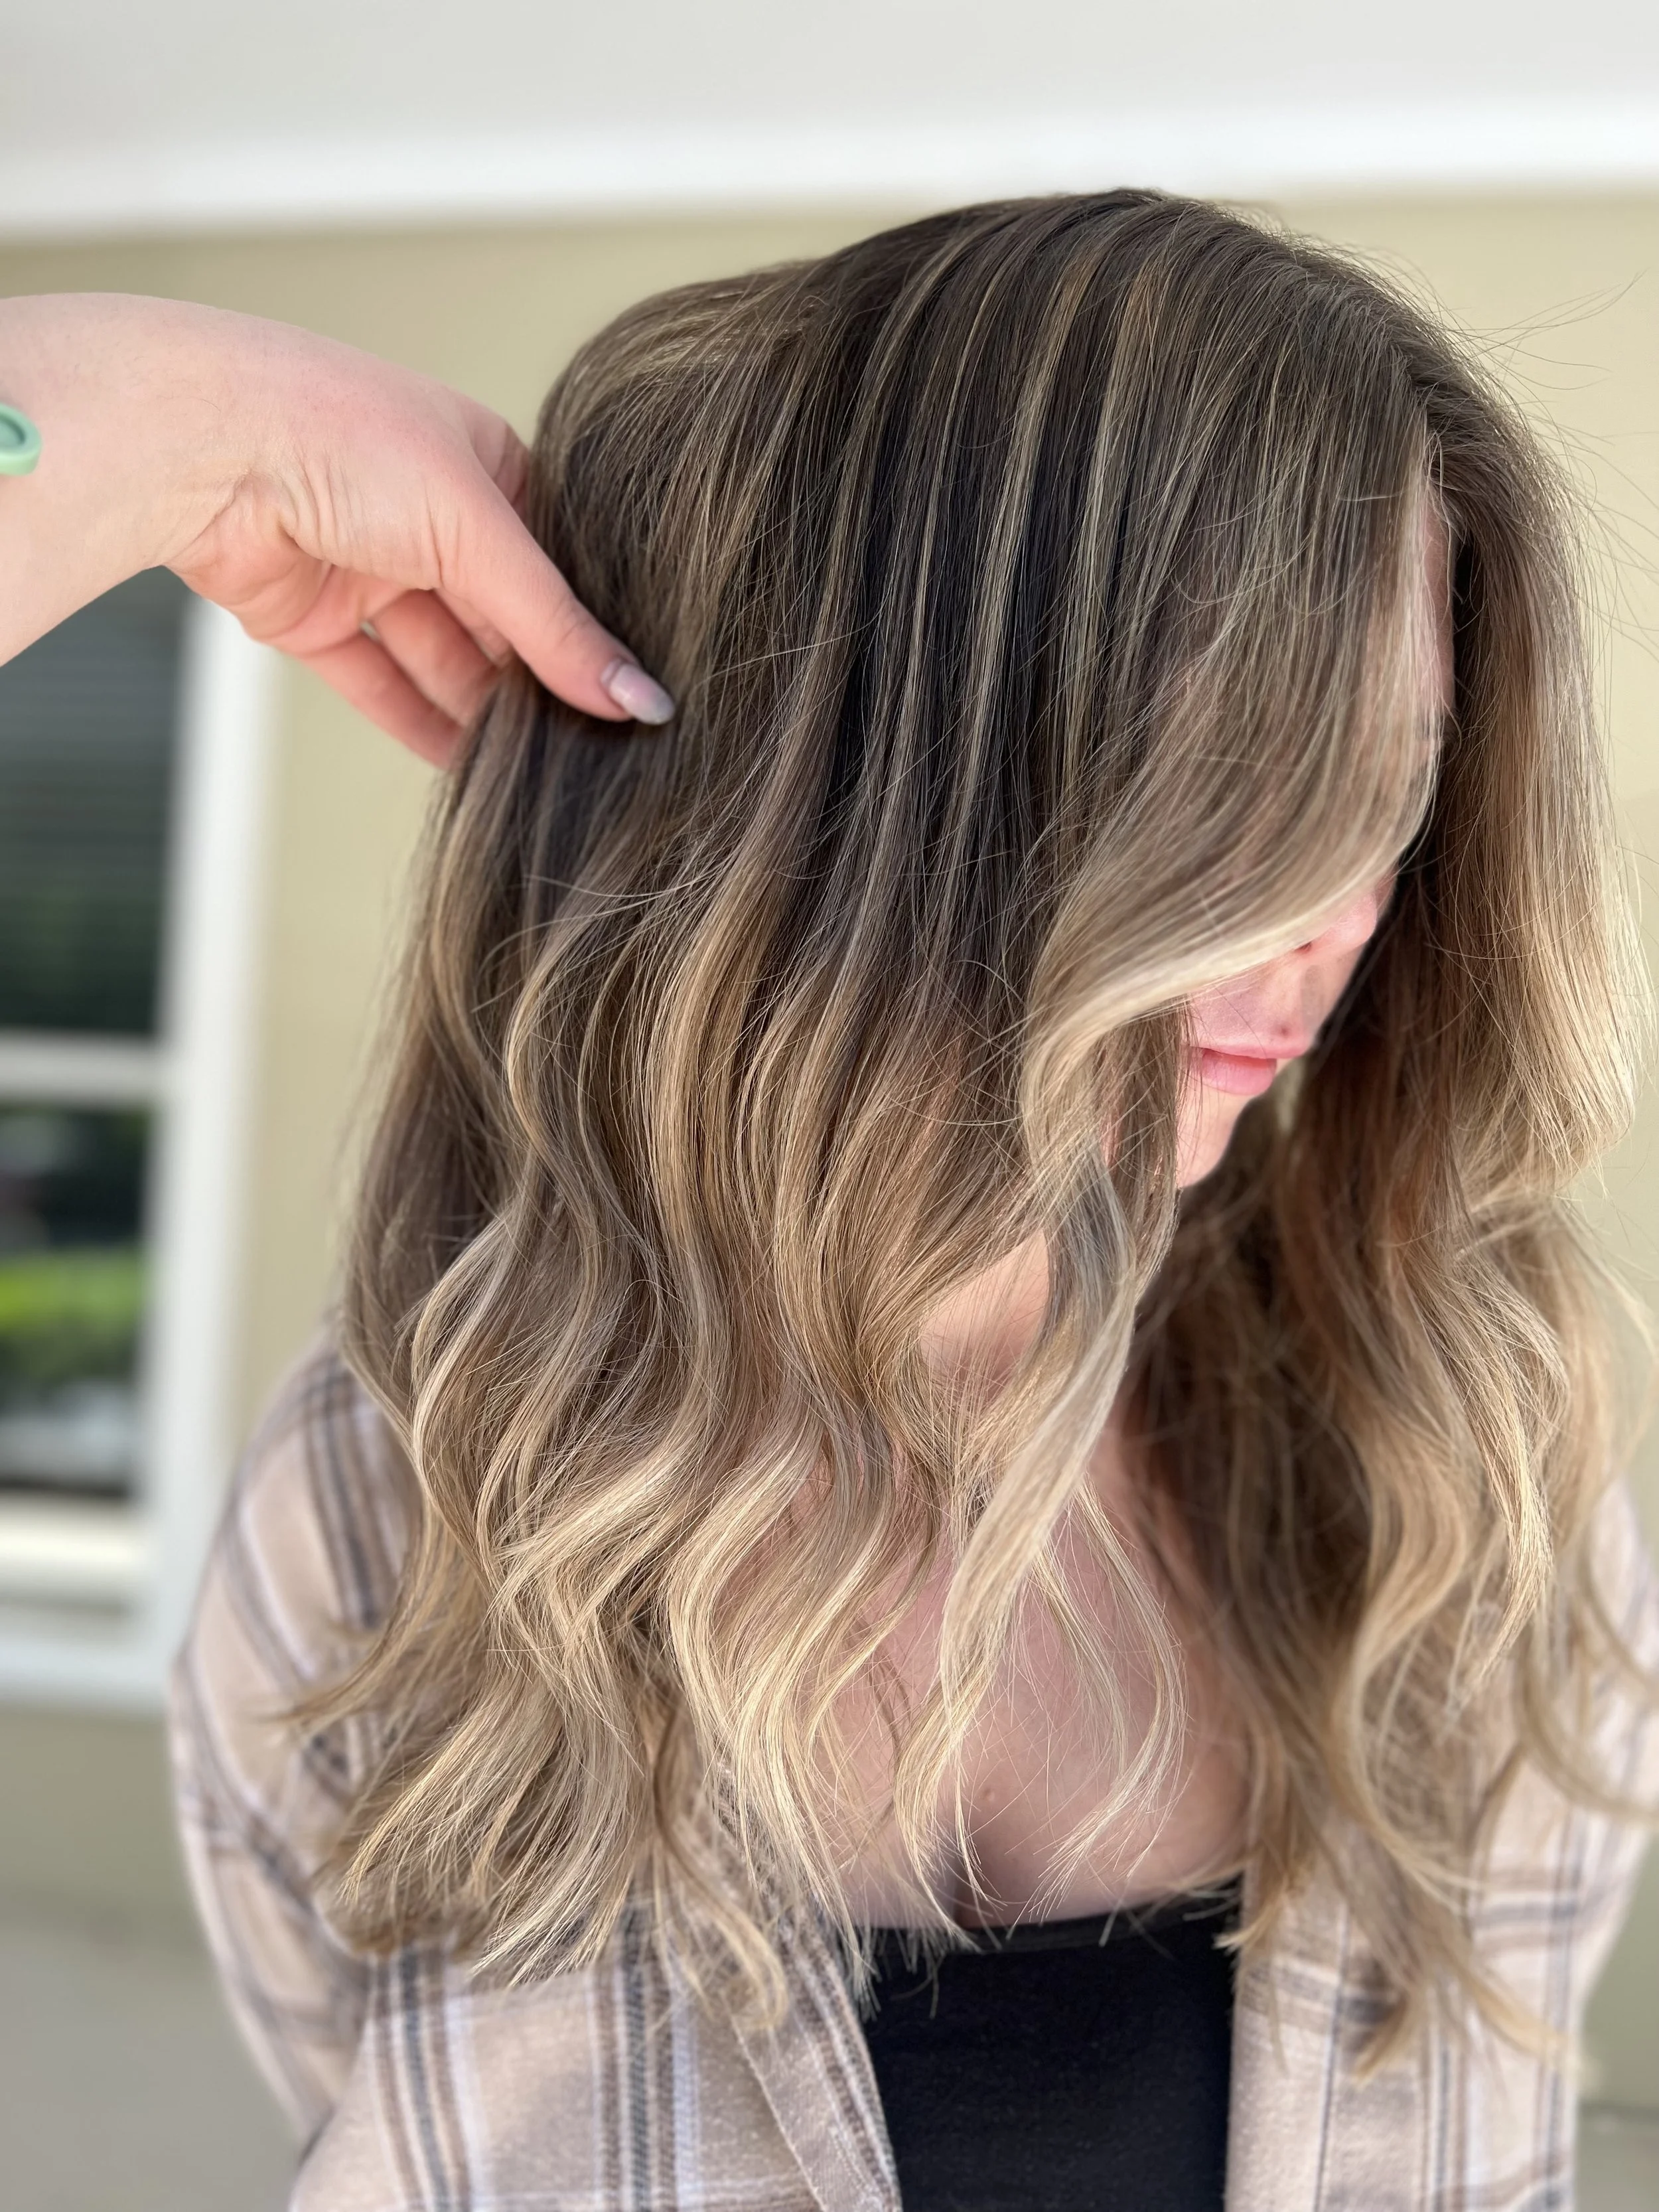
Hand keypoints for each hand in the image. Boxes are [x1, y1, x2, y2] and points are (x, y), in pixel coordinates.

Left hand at [0, 294, 672, 763]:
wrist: (205, 447)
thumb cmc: (347, 437)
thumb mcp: (478, 532)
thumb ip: (558, 629)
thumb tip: (640, 701)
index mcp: (484, 464)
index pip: (556, 564)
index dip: (588, 629)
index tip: (633, 700)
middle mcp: (430, 516)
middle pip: (501, 620)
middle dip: (538, 682)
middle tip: (596, 752)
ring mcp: (371, 568)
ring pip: (443, 658)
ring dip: (484, 715)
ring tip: (542, 776)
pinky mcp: (315, 618)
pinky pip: (379, 683)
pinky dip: (418, 725)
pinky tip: (468, 773)